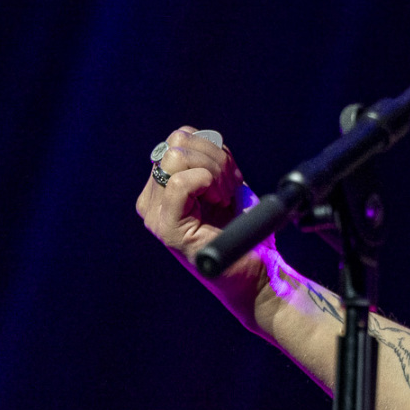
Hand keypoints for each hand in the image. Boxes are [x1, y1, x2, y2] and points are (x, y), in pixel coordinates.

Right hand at [134, 125, 272, 325]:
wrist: (258, 271)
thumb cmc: (245, 231)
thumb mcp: (229, 184)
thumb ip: (212, 159)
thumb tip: (201, 137)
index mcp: (162, 186)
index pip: (180, 137)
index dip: (213, 148)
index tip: (230, 177)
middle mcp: (151, 200)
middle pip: (178, 143)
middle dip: (216, 158)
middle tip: (229, 189)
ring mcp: (156, 216)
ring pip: (177, 158)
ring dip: (216, 172)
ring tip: (225, 198)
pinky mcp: (168, 230)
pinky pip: (180, 183)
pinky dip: (209, 184)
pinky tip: (220, 203)